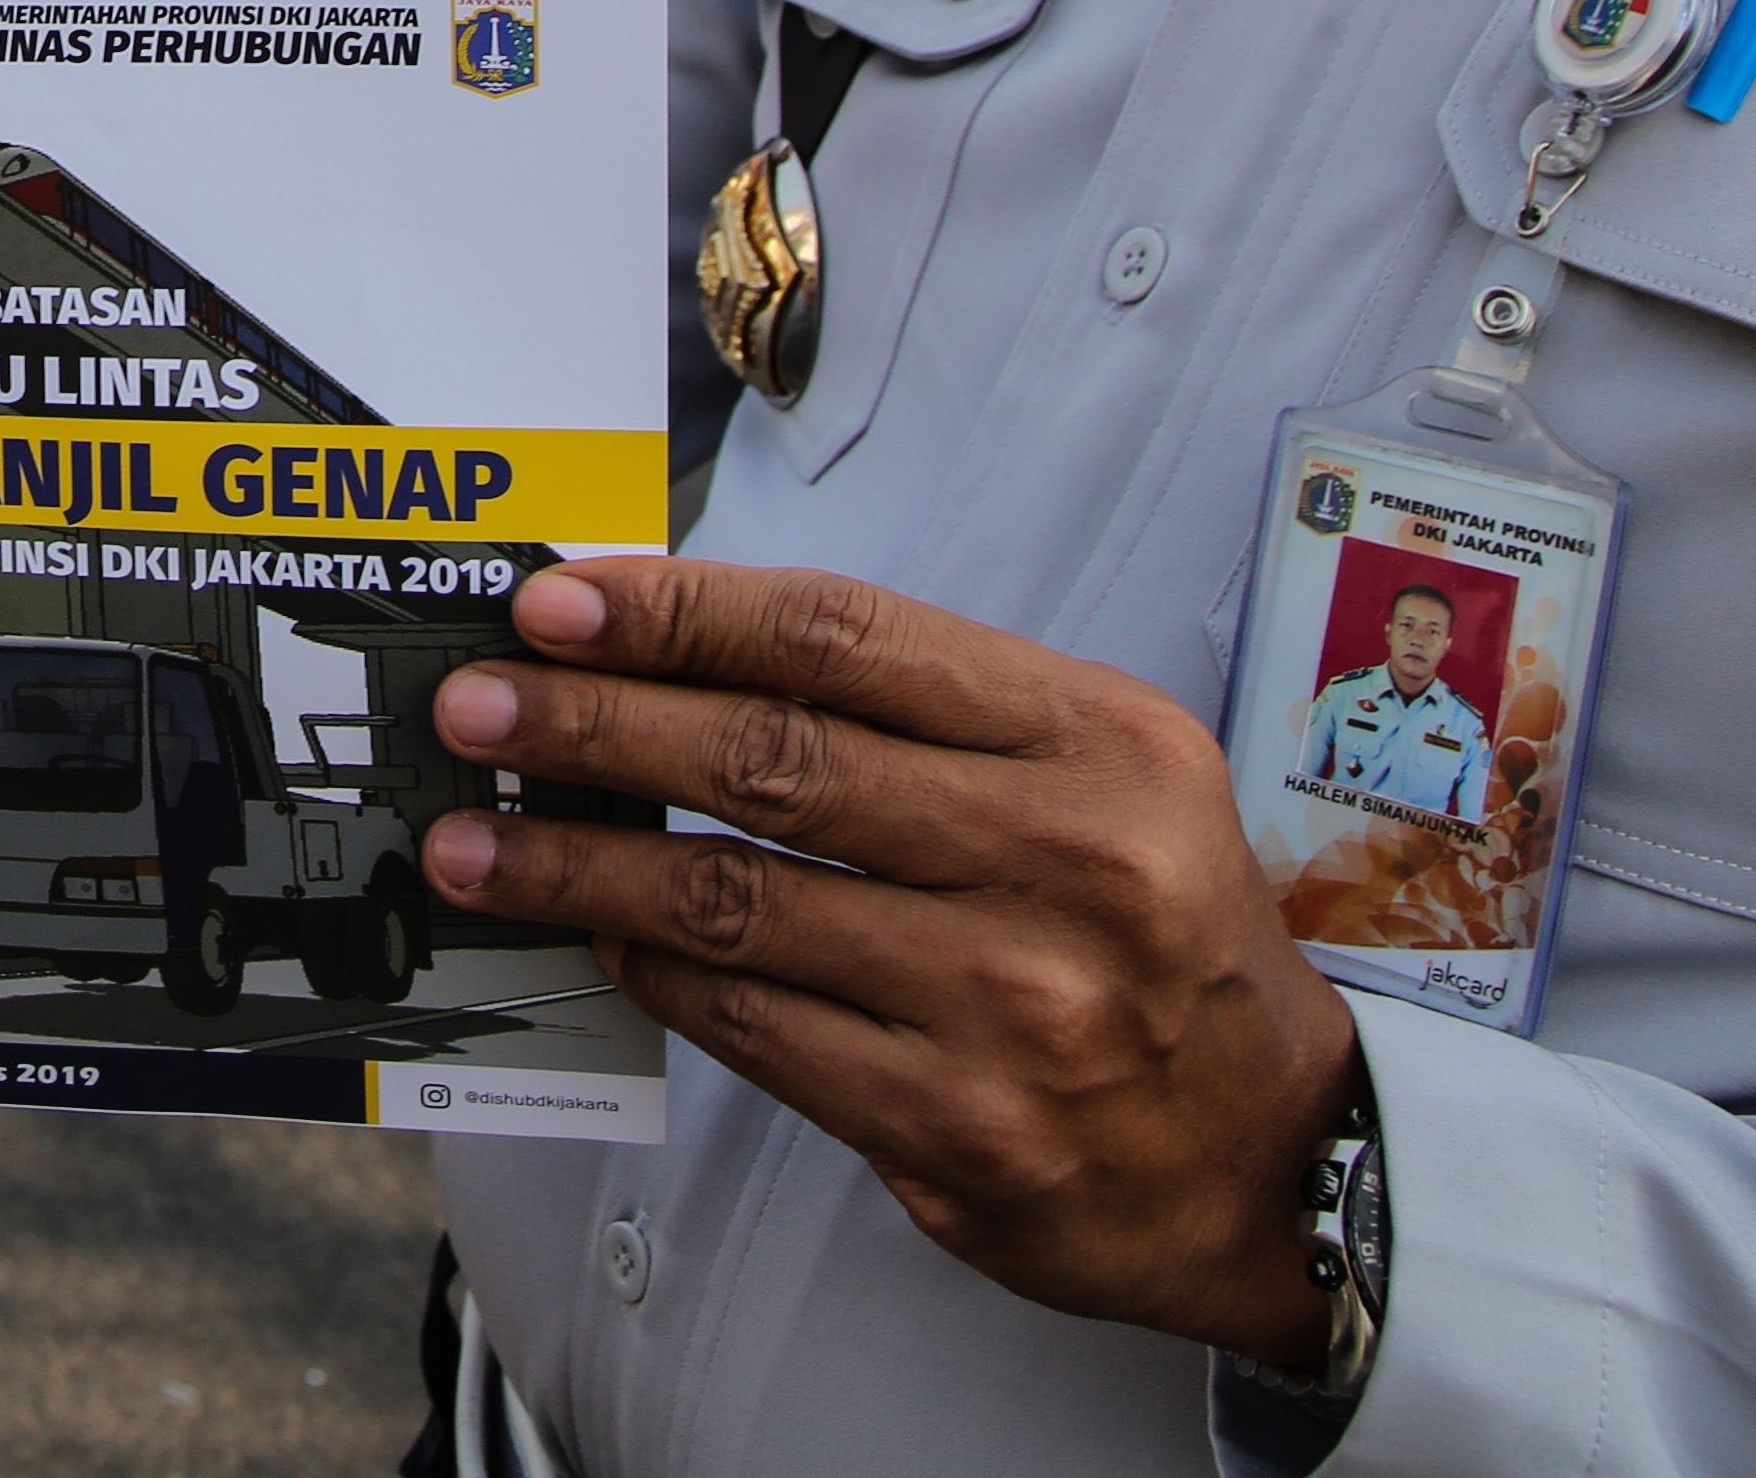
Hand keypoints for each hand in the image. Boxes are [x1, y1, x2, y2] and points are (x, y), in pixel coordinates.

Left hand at [430, 559, 1361, 1370]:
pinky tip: (597, 938)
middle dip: (597, 725)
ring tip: (480, 839)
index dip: (684, 611)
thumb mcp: (1102, 769)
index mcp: (1096, 742)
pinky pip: (759, 1031)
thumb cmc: (1159, 930)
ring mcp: (1009, 1007)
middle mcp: (1061, 863)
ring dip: (581, 865)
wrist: (1275, 1155)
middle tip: (480, 708)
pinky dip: (658, 975)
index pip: (847, 640)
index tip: (562, 600)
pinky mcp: (957, 1131)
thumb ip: (926, 710)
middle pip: (773, 764)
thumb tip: (692, 656)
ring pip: (737, 906)